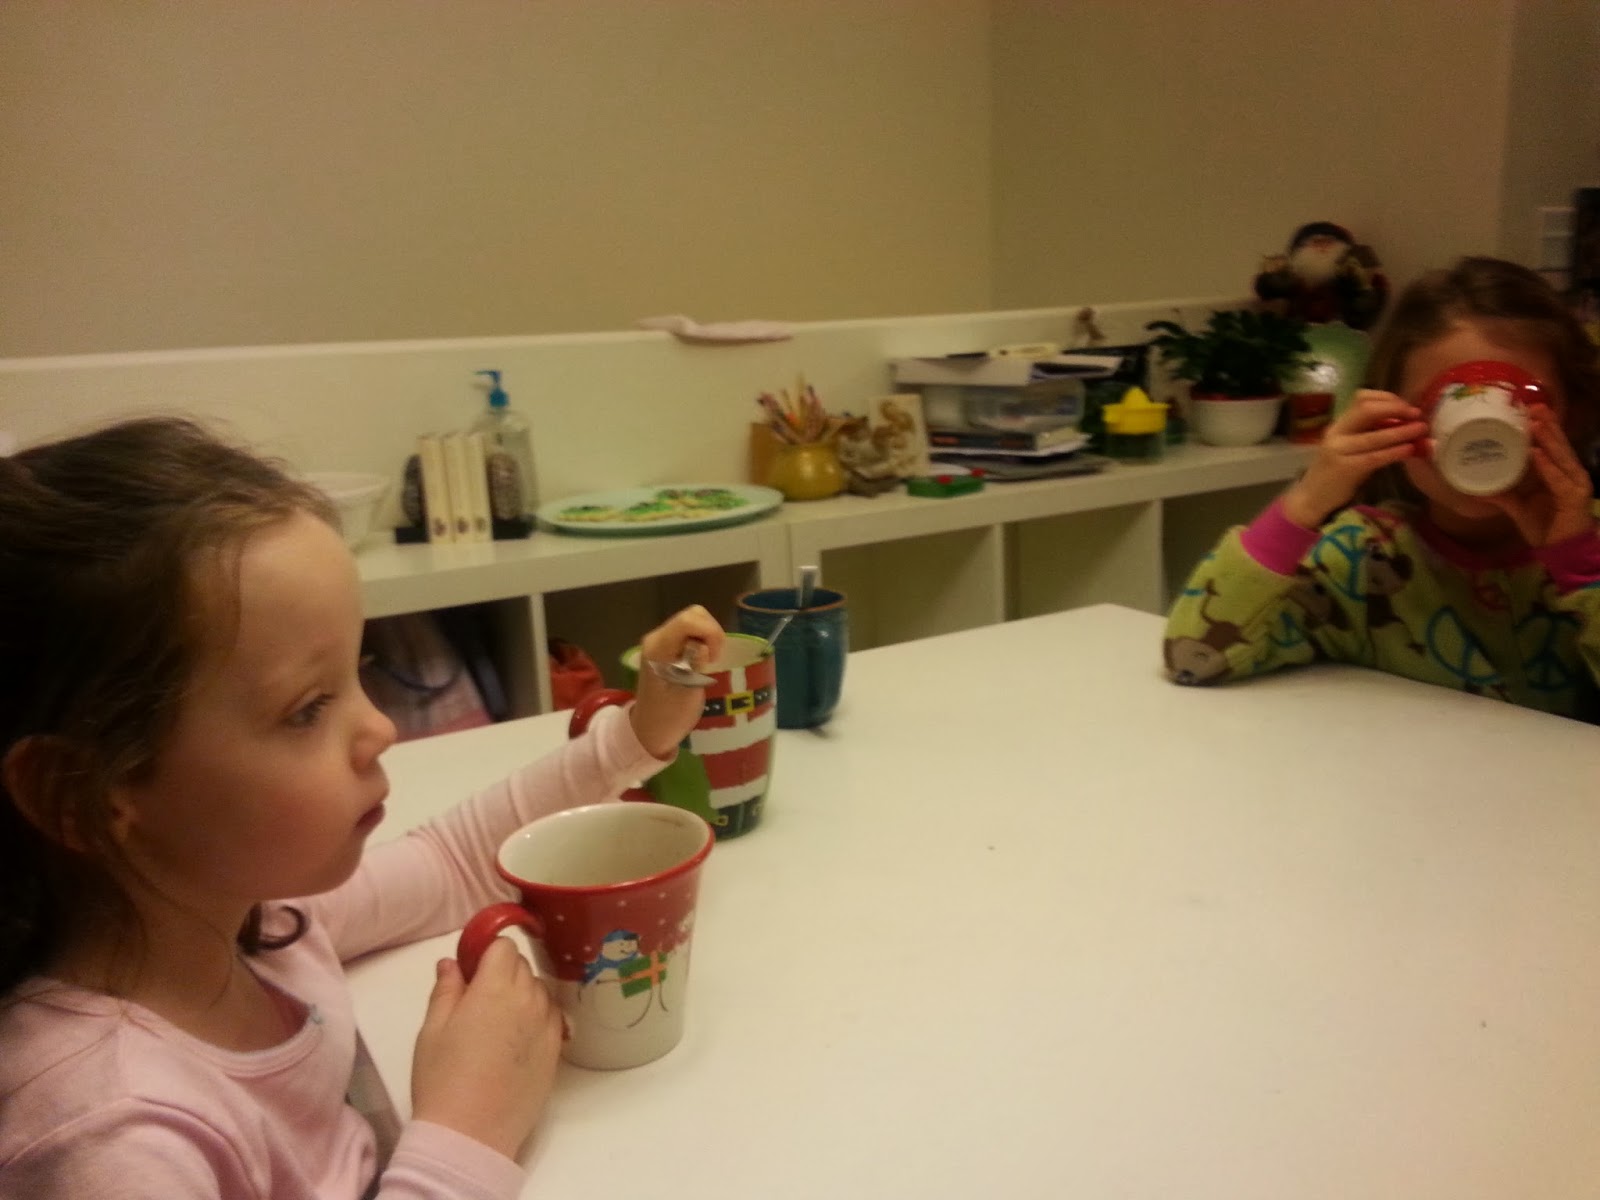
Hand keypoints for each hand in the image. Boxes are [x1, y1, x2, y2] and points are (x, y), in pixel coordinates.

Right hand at [411, 940, 563, 1160]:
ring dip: (522, 994)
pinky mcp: (557, 1049)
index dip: (487, 953)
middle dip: (503, 972)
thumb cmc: (442, 1079)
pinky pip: (551, 1017)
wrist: (471, 1134)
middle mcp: (528, 999)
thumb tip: (451, 963)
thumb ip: (447, 989)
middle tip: (478, 999)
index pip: (504, 947)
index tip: (472, 970)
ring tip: (497, 1024)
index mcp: (495, 988)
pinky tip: (517, 1040)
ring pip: (539, 990)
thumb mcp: (432, 1030)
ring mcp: (547, 1024)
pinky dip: (537, 1017)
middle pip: (522, 966)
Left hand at [630, 604, 725, 758]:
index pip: (689, 621)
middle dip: (711, 633)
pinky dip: (702, 640)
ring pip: (693, 619)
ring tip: (707, 662)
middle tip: (712, 660)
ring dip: (708, 636)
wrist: (649, 730)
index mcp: (658, 648)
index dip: (710, 633)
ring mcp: (660, 640)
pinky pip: (690, 631)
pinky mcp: (666, 646)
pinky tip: (700, 661)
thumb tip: (701, 646)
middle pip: (693, 615)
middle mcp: (657, 638)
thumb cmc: (670, 717)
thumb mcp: (687, 696)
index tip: (714, 659)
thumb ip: (694, 667)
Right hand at [1280, 390, 1426, 527]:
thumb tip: (1405, 424)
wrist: (1312, 498)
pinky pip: (1374, 457)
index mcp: (1339, 424)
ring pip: (1374, 436)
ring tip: (1421, 430)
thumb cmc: (1337, 473)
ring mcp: (1338, 451)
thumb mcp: (1350, 448)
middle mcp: (1336, 433)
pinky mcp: (1345, 469)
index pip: (1362, 398)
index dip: (1388, 398)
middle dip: (1396, 409)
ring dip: (1402, 431)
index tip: (1407, 407)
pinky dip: (1394, 452)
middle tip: (1417, 415)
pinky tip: (1409, 451)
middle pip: (1367, 409)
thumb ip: (1370, 434)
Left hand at [1484, 406, 1596, 546]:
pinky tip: (1537, 454)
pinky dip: (1547, 466)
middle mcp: (1569, 473)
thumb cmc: (1545, 527)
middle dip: (1548, 425)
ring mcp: (1575, 484)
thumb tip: (1476, 490)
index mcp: (1558, 472)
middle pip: (1558, 445)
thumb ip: (1501, 497)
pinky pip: (1559, 479)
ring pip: (1561, 457)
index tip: (1530, 409)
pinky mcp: (1575, 497)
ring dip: (1548, 439)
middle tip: (1535, 405)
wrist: (1562, 551)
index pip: (1552, 445)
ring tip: (1536, 422)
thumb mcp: (1518, 508)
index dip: (1544, 427)